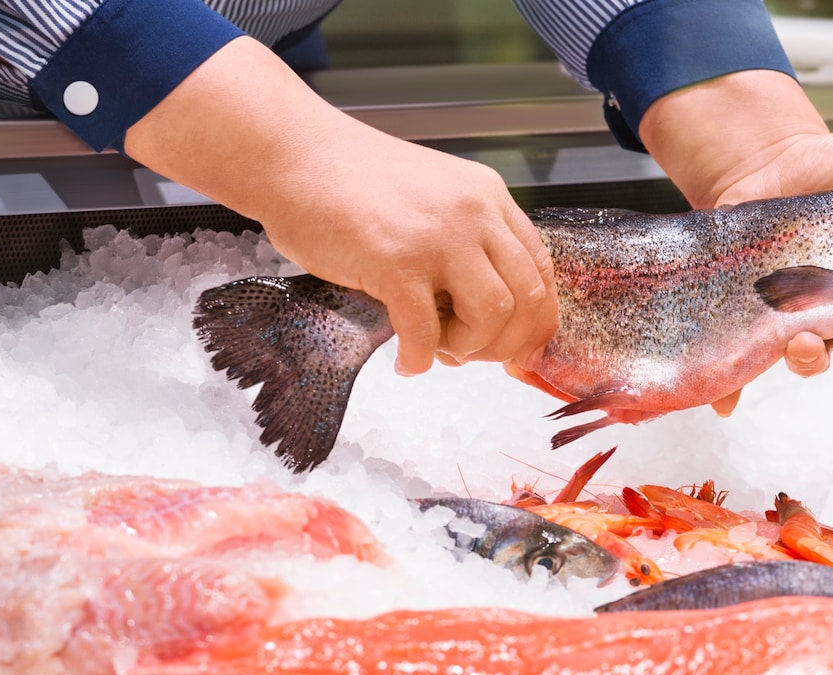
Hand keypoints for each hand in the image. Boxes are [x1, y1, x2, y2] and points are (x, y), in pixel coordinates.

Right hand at [125, 37, 556, 376]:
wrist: (292, 155)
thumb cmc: (348, 180)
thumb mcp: (431, 196)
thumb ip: (463, 238)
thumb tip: (484, 307)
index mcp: (487, 197)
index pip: (540, 268)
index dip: (536, 320)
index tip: (519, 350)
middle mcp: (475, 214)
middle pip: (527, 297)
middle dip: (507, 343)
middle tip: (471, 356)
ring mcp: (438, 238)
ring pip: (492, 315)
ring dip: (469, 348)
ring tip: (437, 350)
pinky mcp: (395, 263)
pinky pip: (426, 332)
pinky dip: (419, 359)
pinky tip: (404, 361)